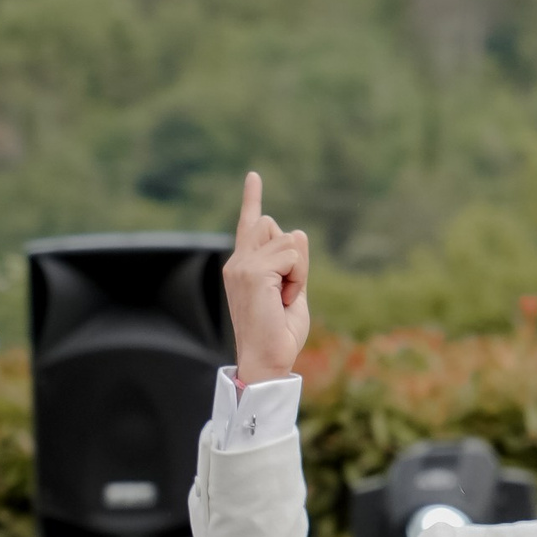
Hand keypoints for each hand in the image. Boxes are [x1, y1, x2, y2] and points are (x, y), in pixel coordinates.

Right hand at [226, 171, 312, 388]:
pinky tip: (284, 300)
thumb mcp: (294, 292)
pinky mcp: (252, 272)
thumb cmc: (279, 334)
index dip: (251, 199)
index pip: (249, 225)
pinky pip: (292, 256)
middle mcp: (238, 263)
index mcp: (243, 267)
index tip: (254, 176)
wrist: (268, 360)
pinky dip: (298, 278)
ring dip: (298, 271)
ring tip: (284, 299)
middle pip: (273, 225)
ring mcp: (242, 266)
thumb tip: (297, 231)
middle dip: (292, 253)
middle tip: (288, 290)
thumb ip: (294, 263)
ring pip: (287, 241)